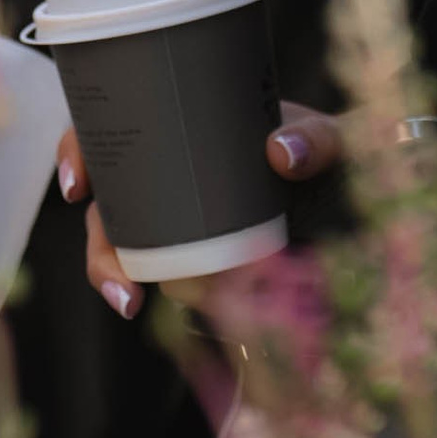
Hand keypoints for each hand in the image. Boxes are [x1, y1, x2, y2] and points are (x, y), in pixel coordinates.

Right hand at [67, 105, 339, 317]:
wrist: (359, 190)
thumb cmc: (331, 152)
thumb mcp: (326, 137)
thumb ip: (314, 138)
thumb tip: (281, 154)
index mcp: (182, 127)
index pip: (111, 129)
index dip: (77, 152)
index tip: (77, 187)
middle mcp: (170, 174)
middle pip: (107, 204)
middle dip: (99, 246)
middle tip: (118, 279)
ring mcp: (183, 220)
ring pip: (126, 247)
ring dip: (116, 276)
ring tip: (130, 303)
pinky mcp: (203, 258)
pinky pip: (166, 275)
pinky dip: (159, 294)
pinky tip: (164, 310)